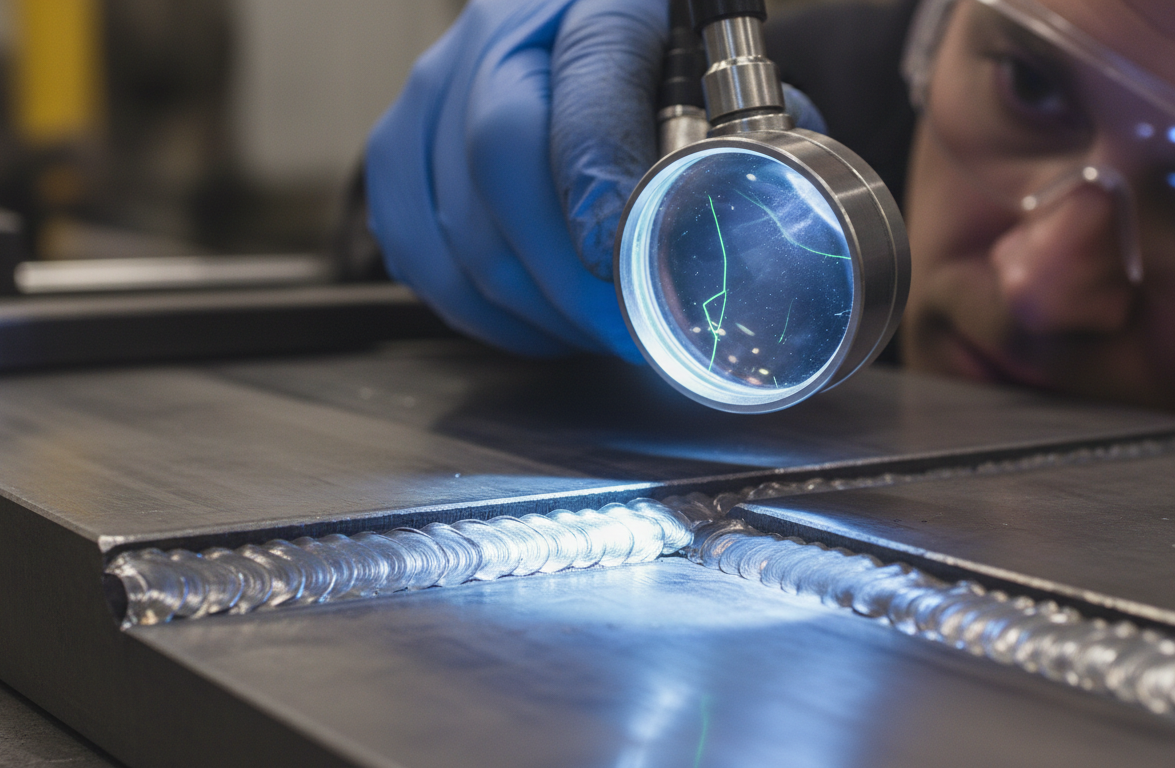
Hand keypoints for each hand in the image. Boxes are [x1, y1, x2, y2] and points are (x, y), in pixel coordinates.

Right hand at [366, 0, 824, 360]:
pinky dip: (479, 310)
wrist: (577, 27)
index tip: (625, 261)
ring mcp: (431, 92)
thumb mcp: (718, 70)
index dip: (598, 178)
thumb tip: (778, 227)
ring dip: (531, 308)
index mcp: (590, 2)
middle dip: (570, 277)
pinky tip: (536, 323)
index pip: (586, 83)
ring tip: (593, 337)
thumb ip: (752, 134)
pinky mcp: (397, 148)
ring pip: (455, 225)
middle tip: (631, 335)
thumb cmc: (658, 57)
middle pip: (499, 161)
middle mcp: (493, 37)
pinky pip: (415, 253)